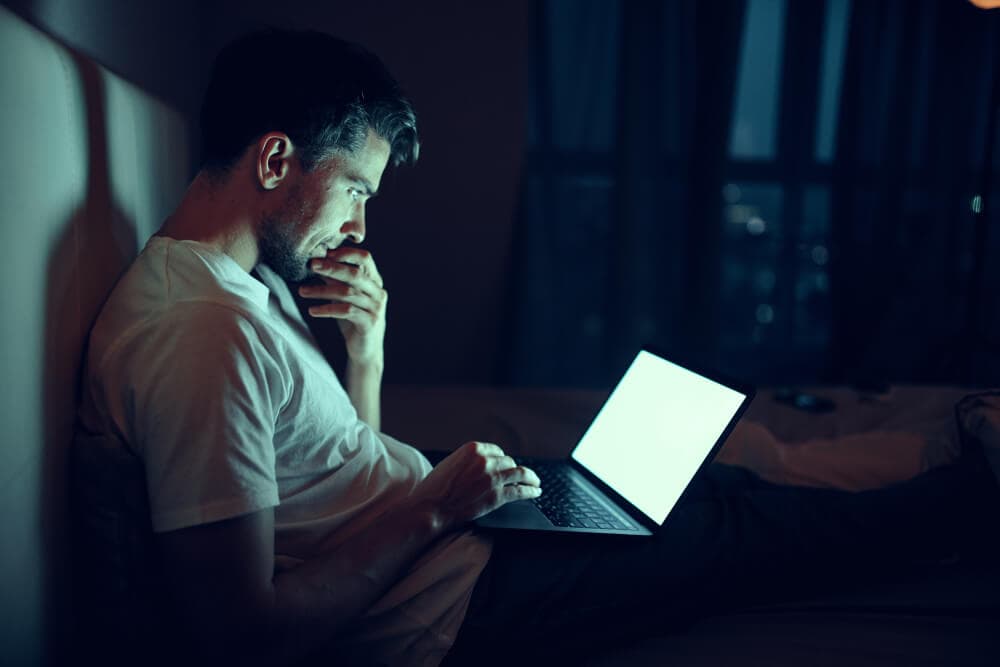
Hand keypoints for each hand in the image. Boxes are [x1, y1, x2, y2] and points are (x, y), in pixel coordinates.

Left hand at [299, 248, 386, 364]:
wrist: (365, 350)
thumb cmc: (353, 320)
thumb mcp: (344, 297)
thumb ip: (334, 280)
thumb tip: (315, 262)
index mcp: (374, 281)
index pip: (365, 258)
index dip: (346, 252)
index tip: (324, 251)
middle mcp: (378, 292)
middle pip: (355, 274)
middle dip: (331, 268)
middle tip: (311, 265)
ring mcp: (375, 308)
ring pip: (348, 293)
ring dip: (322, 290)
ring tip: (303, 291)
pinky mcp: (369, 323)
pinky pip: (347, 311)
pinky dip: (327, 309)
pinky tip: (313, 310)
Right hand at [412, 442, 541, 529]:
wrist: (430, 508)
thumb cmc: (435, 489)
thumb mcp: (450, 463)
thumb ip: (468, 461)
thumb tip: (480, 464)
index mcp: (473, 449)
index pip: (497, 450)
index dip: (503, 459)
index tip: (506, 464)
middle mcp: (485, 461)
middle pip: (508, 462)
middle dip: (513, 470)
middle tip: (520, 476)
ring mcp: (493, 478)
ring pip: (520, 473)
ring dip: (531, 477)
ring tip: (536, 482)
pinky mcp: (497, 495)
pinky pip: (520, 491)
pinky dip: (531, 491)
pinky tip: (535, 492)